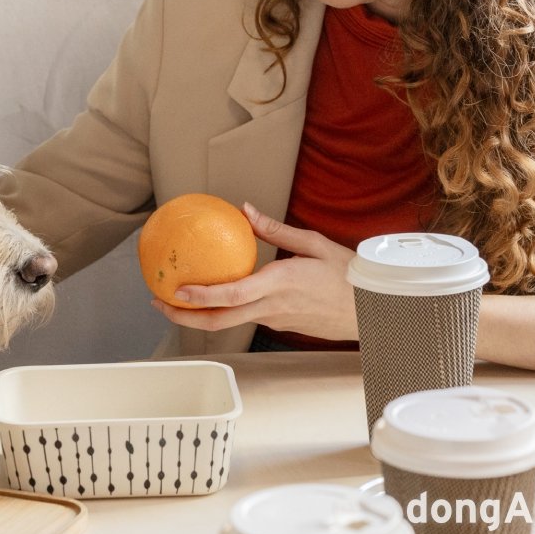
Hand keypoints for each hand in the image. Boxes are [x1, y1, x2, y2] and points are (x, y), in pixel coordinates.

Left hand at [150, 203, 357, 341]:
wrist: (375, 309)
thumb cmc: (348, 274)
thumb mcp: (313, 243)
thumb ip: (276, 229)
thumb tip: (246, 210)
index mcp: (279, 284)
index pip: (232, 296)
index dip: (201, 297)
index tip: (175, 291)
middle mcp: (272, 307)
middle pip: (221, 321)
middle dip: (185, 316)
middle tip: (159, 303)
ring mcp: (275, 319)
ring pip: (230, 323)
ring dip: (200, 315)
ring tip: (176, 299)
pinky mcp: (280, 323)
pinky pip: (246, 318)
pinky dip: (223, 311)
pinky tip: (214, 296)